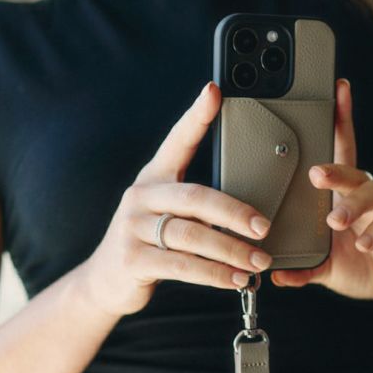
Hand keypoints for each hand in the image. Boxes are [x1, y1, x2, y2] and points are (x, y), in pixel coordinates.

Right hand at [76, 82, 273, 316]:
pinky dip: (214, 274)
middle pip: (195, 197)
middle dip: (235, 213)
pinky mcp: (133, 259)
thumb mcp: (169, 213)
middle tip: (264, 227)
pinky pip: (182, 266)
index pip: (177, 141)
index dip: (196, 117)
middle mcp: (141, 196)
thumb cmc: (151, 242)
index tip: (214, 93)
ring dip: (231, 250)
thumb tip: (252, 214)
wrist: (108, 280)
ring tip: (258, 261)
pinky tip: (235, 280)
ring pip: (191, 234)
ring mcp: (133, 227)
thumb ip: (199, 207)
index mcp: (155, 177)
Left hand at [271, 79, 372, 308]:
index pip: (341, 153)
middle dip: (335, 170)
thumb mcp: (329, 269)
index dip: (340, 122)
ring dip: (354, 205)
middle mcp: (371, 194)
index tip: (335, 92)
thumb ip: (305, 269)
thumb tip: (275, 275)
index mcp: (349, 196)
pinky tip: (365, 242)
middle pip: (354, 172)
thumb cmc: (365, 268)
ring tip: (335, 221)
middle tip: (315, 175)